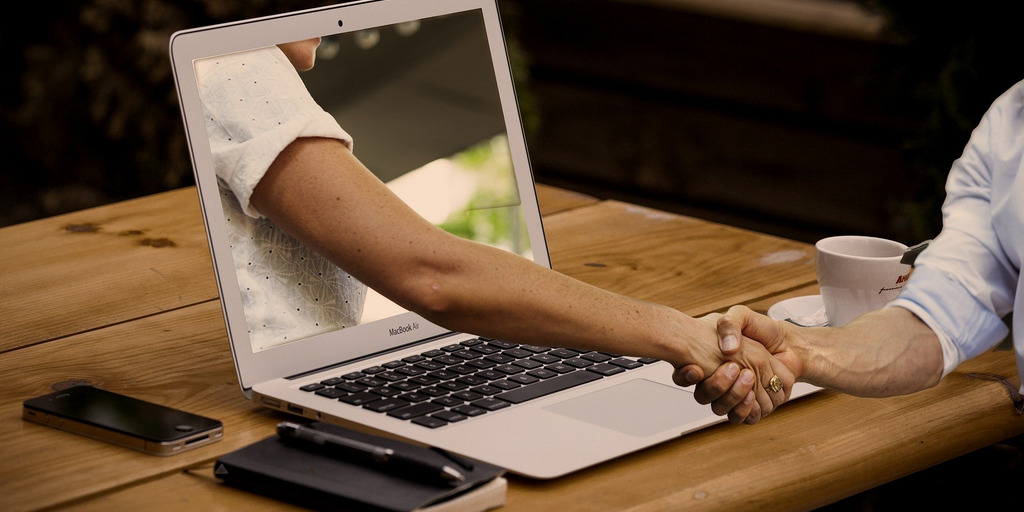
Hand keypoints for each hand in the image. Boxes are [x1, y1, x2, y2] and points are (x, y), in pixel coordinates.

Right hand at [675, 306, 801, 423]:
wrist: (788, 342)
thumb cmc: (762, 330)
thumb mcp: (741, 316)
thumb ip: (729, 324)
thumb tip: (726, 349)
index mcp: (709, 360)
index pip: (686, 376)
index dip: (687, 376)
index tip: (697, 368)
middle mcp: (719, 380)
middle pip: (703, 396)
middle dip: (716, 386)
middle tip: (733, 368)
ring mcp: (734, 394)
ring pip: (721, 408)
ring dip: (732, 396)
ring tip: (747, 377)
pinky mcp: (752, 405)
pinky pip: (742, 417)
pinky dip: (746, 408)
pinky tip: (752, 394)